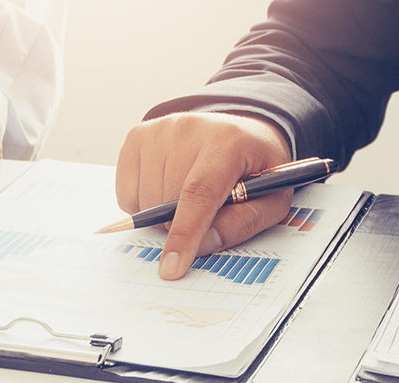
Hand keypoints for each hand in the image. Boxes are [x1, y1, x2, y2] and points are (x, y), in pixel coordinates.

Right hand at [116, 112, 292, 279]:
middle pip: (168, 201)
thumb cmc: (256, 169)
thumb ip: (243, 223)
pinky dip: (143, 204)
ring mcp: (159, 130)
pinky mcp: (137, 136)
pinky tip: (168, 188)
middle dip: (183, 225)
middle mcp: (188, 129)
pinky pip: (126, 194)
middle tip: (208, 212)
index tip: (171, 268)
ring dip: (163, 215)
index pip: (199, 192)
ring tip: (190, 196)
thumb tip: (201, 246)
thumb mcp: (272, 199)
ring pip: (144, 201)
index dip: (184, 233)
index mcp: (228, 143)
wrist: (239, 132)